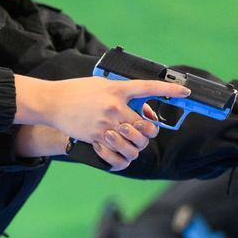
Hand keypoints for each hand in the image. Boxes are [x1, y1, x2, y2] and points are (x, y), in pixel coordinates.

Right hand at [13, 75, 186, 166]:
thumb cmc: (76, 91)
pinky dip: (121, 153)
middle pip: (146, 124)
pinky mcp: (97, 137)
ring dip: (138, 144)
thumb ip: (120, 92)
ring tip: (133, 141)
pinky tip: (119, 149)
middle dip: (150, 130)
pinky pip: (118, 151)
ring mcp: (106, 124)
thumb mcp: (101, 84)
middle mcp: (115, 106)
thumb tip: (138, 102)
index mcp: (117, 89)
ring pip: (135, 142)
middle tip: (146, 128)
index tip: (184, 91)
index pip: (149, 87)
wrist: (52, 102)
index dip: (170, 90)